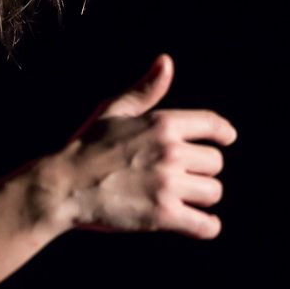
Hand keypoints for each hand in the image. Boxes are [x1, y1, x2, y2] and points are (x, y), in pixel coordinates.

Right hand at [52, 54, 236, 239]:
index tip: (227, 139)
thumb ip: (145, 89)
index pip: (212, 124)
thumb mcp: (114, 110)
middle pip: (215, 163)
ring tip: (187, 199)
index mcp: (163, 124)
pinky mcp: (163, 216)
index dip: (223, 132)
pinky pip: (205, 225)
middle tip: (184, 177)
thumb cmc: (86, 147)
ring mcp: (169, 185)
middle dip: (202, 170)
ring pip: (213, 192)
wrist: (62, 187)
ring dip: (202, 197)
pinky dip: (208, 227)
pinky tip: (204, 224)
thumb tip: (166, 61)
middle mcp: (172, 152)